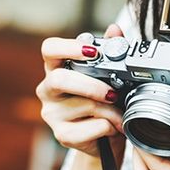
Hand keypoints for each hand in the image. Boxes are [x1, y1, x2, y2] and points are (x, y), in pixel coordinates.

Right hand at [35, 24, 125, 157]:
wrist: (106, 140)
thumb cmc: (104, 104)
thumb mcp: (110, 78)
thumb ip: (111, 53)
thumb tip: (114, 30)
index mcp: (57, 69)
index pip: (50, 50)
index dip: (68, 48)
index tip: (92, 52)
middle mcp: (48, 90)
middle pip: (61, 80)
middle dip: (93, 86)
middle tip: (114, 93)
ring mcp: (52, 113)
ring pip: (85, 106)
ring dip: (111, 111)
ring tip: (120, 115)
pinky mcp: (62, 135)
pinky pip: (92, 127)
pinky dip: (110, 128)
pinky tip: (112, 128)